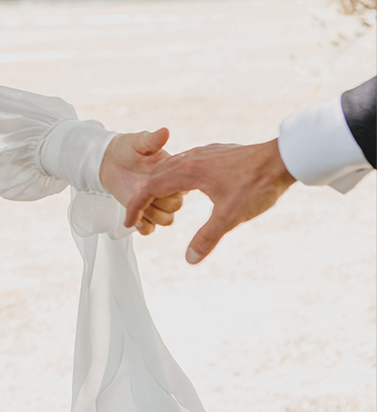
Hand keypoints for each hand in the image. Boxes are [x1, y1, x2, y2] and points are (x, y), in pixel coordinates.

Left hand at [99, 129, 183, 234]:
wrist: (109, 160)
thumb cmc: (128, 148)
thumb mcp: (139, 142)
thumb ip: (152, 140)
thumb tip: (165, 131)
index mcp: (172, 175)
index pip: (182, 188)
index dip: (170, 189)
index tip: (153, 182)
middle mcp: (167, 191)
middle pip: (174, 208)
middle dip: (159, 203)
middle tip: (142, 194)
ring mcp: (155, 204)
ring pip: (165, 220)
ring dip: (152, 216)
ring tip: (138, 207)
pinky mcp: (143, 214)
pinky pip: (150, 229)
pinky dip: (144, 228)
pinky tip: (135, 220)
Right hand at [124, 139, 294, 262]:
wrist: (282, 159)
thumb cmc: (256, 184)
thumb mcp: (230, 216)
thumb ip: (207, 238)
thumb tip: (190, 259)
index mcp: (188, 172)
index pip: (150, 189)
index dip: (135, 207)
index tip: (129, 222)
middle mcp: (191, 158)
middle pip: (155, 176)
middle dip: (144, 196)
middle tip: (137, 215)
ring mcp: (204, 153)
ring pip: (171, 166)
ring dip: (159, 184)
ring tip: (157, 201)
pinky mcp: (216, 153)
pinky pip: (186, 162)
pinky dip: (175, 176)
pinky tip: (186, 185)